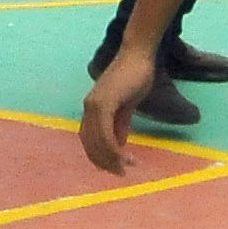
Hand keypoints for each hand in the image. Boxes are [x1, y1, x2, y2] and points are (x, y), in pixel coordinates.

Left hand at [78, 46, 155, 174]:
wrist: (139, 55)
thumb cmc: (135, 76)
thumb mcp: (127, 106)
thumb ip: (121, 123)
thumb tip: (118, 144)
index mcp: (92, 108)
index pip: (89, 139)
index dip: (99, 156)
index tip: (113, 167)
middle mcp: (89, 108)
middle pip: (90, 144)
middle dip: (104, 162)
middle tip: (120, 173)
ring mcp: (94, 105)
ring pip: (97, 142)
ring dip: (111, 159)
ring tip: (125, 168)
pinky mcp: (104, 103)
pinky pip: (105, 134)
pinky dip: (114, 149)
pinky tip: (124, 157)